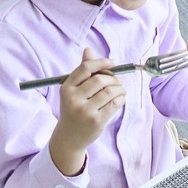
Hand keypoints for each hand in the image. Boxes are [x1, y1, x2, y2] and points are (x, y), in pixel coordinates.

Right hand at [49, 48, 125, 174]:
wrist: (69, 137)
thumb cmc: (73, 109)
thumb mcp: (73, 90)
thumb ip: (82, 72)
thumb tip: (89, 50)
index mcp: (66, 88)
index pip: (85, 68)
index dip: (101, 62)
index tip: (112, 63)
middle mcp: (74, 99)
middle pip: (100, 79)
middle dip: (113, 78)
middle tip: (118, 81)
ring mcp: (85, 111)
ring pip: (109, 91)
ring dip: (120, 88)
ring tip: (121, 90)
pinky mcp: (96, 121)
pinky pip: (114, 104)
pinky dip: (121, 98)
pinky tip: (120, 98)